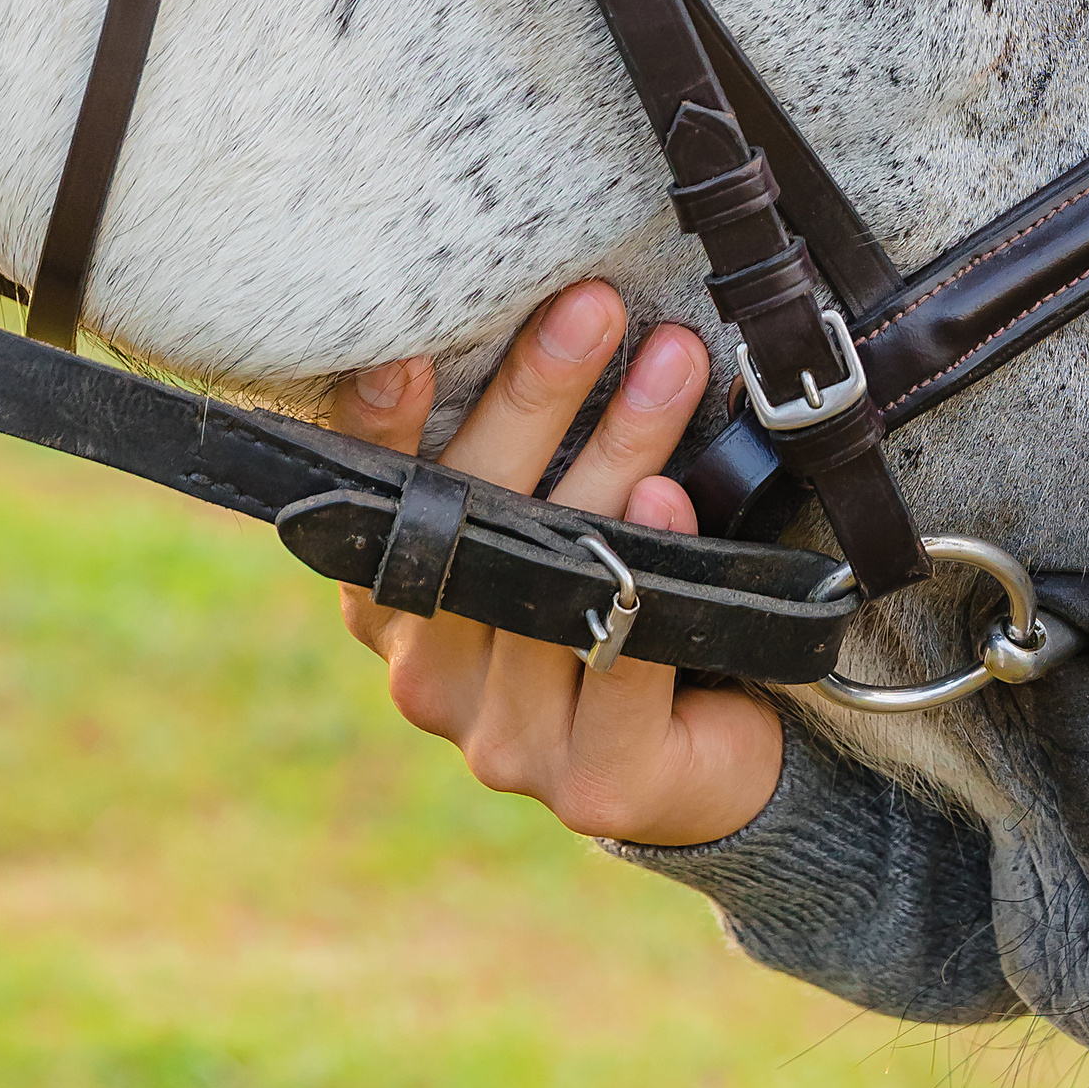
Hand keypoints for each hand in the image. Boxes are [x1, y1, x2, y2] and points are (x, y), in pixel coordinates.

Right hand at [322, 281, 783, 848]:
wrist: (712, 756)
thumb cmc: (625, 601)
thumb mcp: (560, 519)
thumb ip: (529, 456)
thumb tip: (561, 308)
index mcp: (402, 610)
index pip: (376, 506)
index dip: (380, 431)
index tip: (403, 350)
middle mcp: (432, 679)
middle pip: (477, 521)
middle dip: (536, 396)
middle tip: (591, 306)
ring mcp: (508, 741)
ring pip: (561, 576)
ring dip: (620, 452)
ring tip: (671, 362)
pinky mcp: (598, 782)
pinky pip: (624, 664)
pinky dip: (647, 572)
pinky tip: (668, 497)